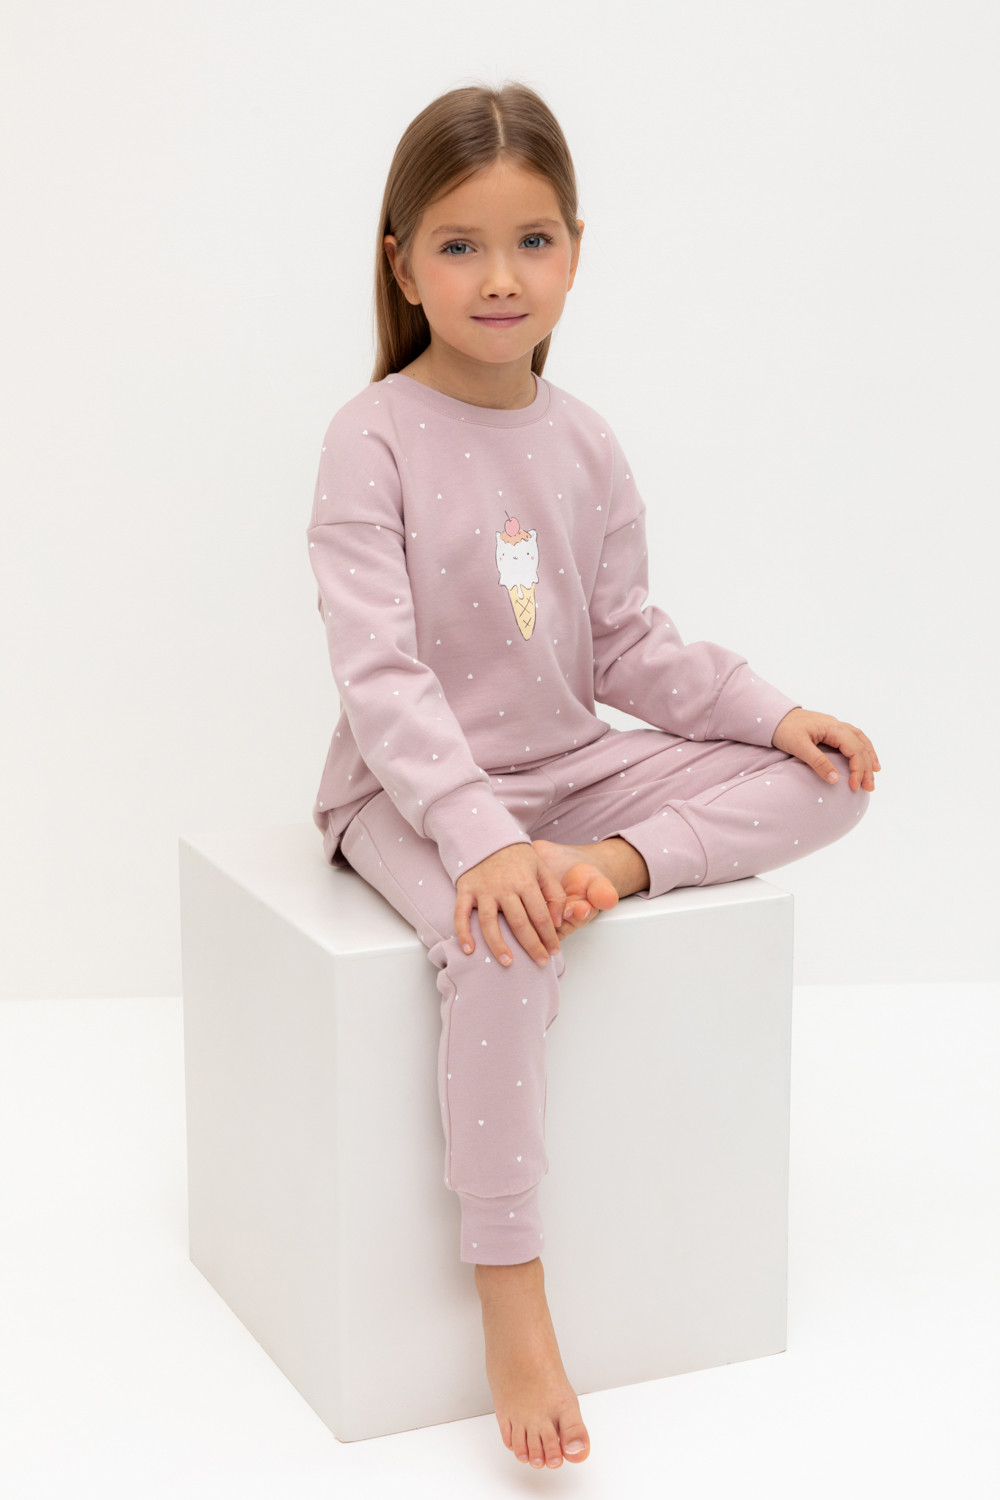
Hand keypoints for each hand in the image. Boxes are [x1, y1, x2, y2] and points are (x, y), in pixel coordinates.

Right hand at [454, 842, 567, 967]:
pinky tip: (469, 950)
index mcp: (525, 881)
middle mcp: (504, 888)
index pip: (540, 915)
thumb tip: (557, 922)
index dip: (549, 936)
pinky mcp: (465, 890)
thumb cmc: (517, 855)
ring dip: (498, 945)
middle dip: (531, 946)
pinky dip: (463, 932)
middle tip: (540, 963)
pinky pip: (460, 914)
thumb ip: (554, 893)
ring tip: (508, 962)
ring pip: (489, 923)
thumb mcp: (541, 867)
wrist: (486, 835)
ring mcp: (483, 890)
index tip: (554, 951)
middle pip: (519, 923)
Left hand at [771, 707, 880, 790]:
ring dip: (869, 756)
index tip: (854, 786)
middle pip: (861, 746)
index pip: (854, 749)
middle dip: (867, 767)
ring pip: (860, 739)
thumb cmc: (783, 729)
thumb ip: (817, 762)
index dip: (858, 769)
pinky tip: (863, 756)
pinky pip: (852, 737)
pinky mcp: (829, 729)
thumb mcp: (799, 746)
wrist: (772, 715)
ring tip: (875, 772)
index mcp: (833, 728)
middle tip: (869, 787)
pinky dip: (861, 747)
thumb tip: (835, 779)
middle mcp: (837, 725)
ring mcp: (834, 726)